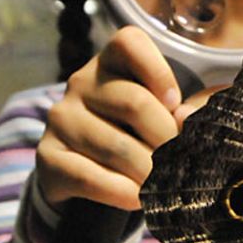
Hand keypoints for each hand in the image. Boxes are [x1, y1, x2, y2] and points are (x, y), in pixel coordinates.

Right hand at [36, 26, 181, 210]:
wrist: (90, 172)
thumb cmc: (142, 131)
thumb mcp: (170, 111)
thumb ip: (193, 105)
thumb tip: (187, 118)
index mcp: (112, 59)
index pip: (130, 43)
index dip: (159, 73)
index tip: (176, 105)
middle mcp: (81, 81)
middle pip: (135, 103)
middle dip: (167, 139)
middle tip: (181, 159)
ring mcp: (61, 118)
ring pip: (117, 147)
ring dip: (150, 173)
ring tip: (165, 184)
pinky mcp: (49, 155)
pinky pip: (91, 177)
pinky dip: (123, 193)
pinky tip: (139, 199)